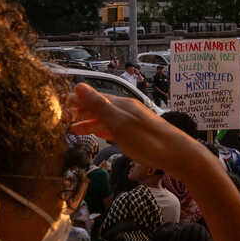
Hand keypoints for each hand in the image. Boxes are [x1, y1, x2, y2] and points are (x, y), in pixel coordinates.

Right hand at [70, 84, 211, 182]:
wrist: (178, 155)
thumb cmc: (148, 140)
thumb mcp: (119, 123)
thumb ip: (99, 106)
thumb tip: (79, 85)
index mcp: (121, 104)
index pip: (94, 98)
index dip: (77, 101)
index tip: (61, 104)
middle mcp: (126, 110)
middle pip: (99, 108)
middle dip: (80, 112)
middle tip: (62, 117)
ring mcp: (132, 122)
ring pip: (105, 119)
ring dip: (89, 122)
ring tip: (72, 129)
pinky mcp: (137, 135)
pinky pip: (114, 129)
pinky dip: (102, 131)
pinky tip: (98, 135)